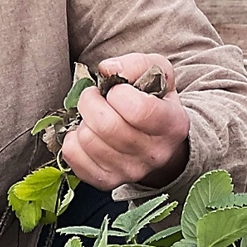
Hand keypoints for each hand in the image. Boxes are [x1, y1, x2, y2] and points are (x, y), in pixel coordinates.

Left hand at [61, 53, 191, 191]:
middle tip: (96, 96)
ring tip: (95, 115)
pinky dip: (73, 139)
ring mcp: (130, 171)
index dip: (119, 93)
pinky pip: (73, 156)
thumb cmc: (155, 100)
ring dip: (83, 120)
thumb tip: (107, 70)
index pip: (139, 110)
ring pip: (88, 140)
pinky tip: (88, 132)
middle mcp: (155, 154)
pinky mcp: (107, 181)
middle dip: (91, 101)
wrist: (158, 139)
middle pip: (107, 126)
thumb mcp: (157, 73)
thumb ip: (136, 65)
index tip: (117, 89)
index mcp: (173, 125)